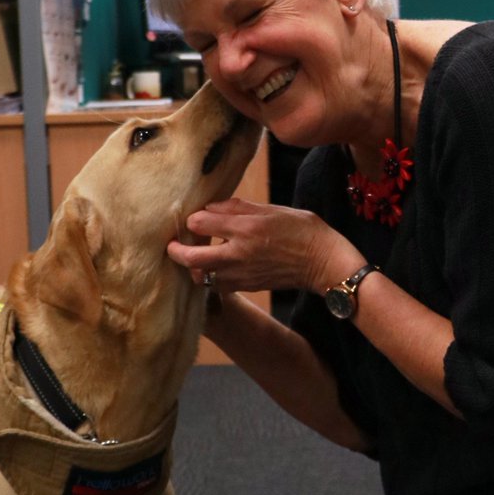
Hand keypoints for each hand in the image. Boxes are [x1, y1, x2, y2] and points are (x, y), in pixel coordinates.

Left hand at [167, 198, 360, 295]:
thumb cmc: (301, 230)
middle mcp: (238, 254)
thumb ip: (237, 208)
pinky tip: (215, 266)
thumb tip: (210, 208)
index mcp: (245, 229)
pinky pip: (216, 285)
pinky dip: (210, 276)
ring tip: (197, 254)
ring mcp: (240, 274)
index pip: (199, 223)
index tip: (196, 216)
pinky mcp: (245, 286)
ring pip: (201, 275)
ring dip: (194, 265)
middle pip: (190, 258)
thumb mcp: (271, 209)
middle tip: (172, 244)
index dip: (193, 218)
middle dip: (176, 250)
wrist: (321, 262)